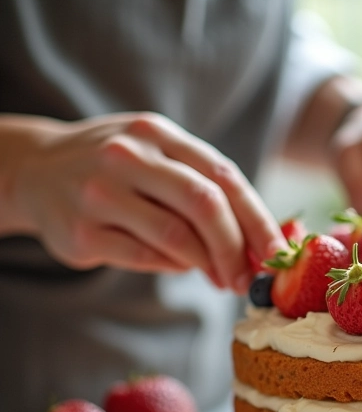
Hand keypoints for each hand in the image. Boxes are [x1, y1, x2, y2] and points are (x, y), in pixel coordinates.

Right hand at [5, 112, 285, 291]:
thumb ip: (207, 188)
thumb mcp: (160, 158)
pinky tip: (178, 265)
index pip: (224, 177)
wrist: (34, 171)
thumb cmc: (119, 171)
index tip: (277, 255)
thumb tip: (261, 241)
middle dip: (236, 248)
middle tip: (247, 277)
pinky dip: (172, 267)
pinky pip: (146, 258)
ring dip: (207, 263)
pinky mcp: (82, 231)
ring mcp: (100, 192)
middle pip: (205, 204)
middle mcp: (128, 155)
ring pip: (176, 236)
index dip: (258, 220)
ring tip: (218, 275)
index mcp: (159, 134)